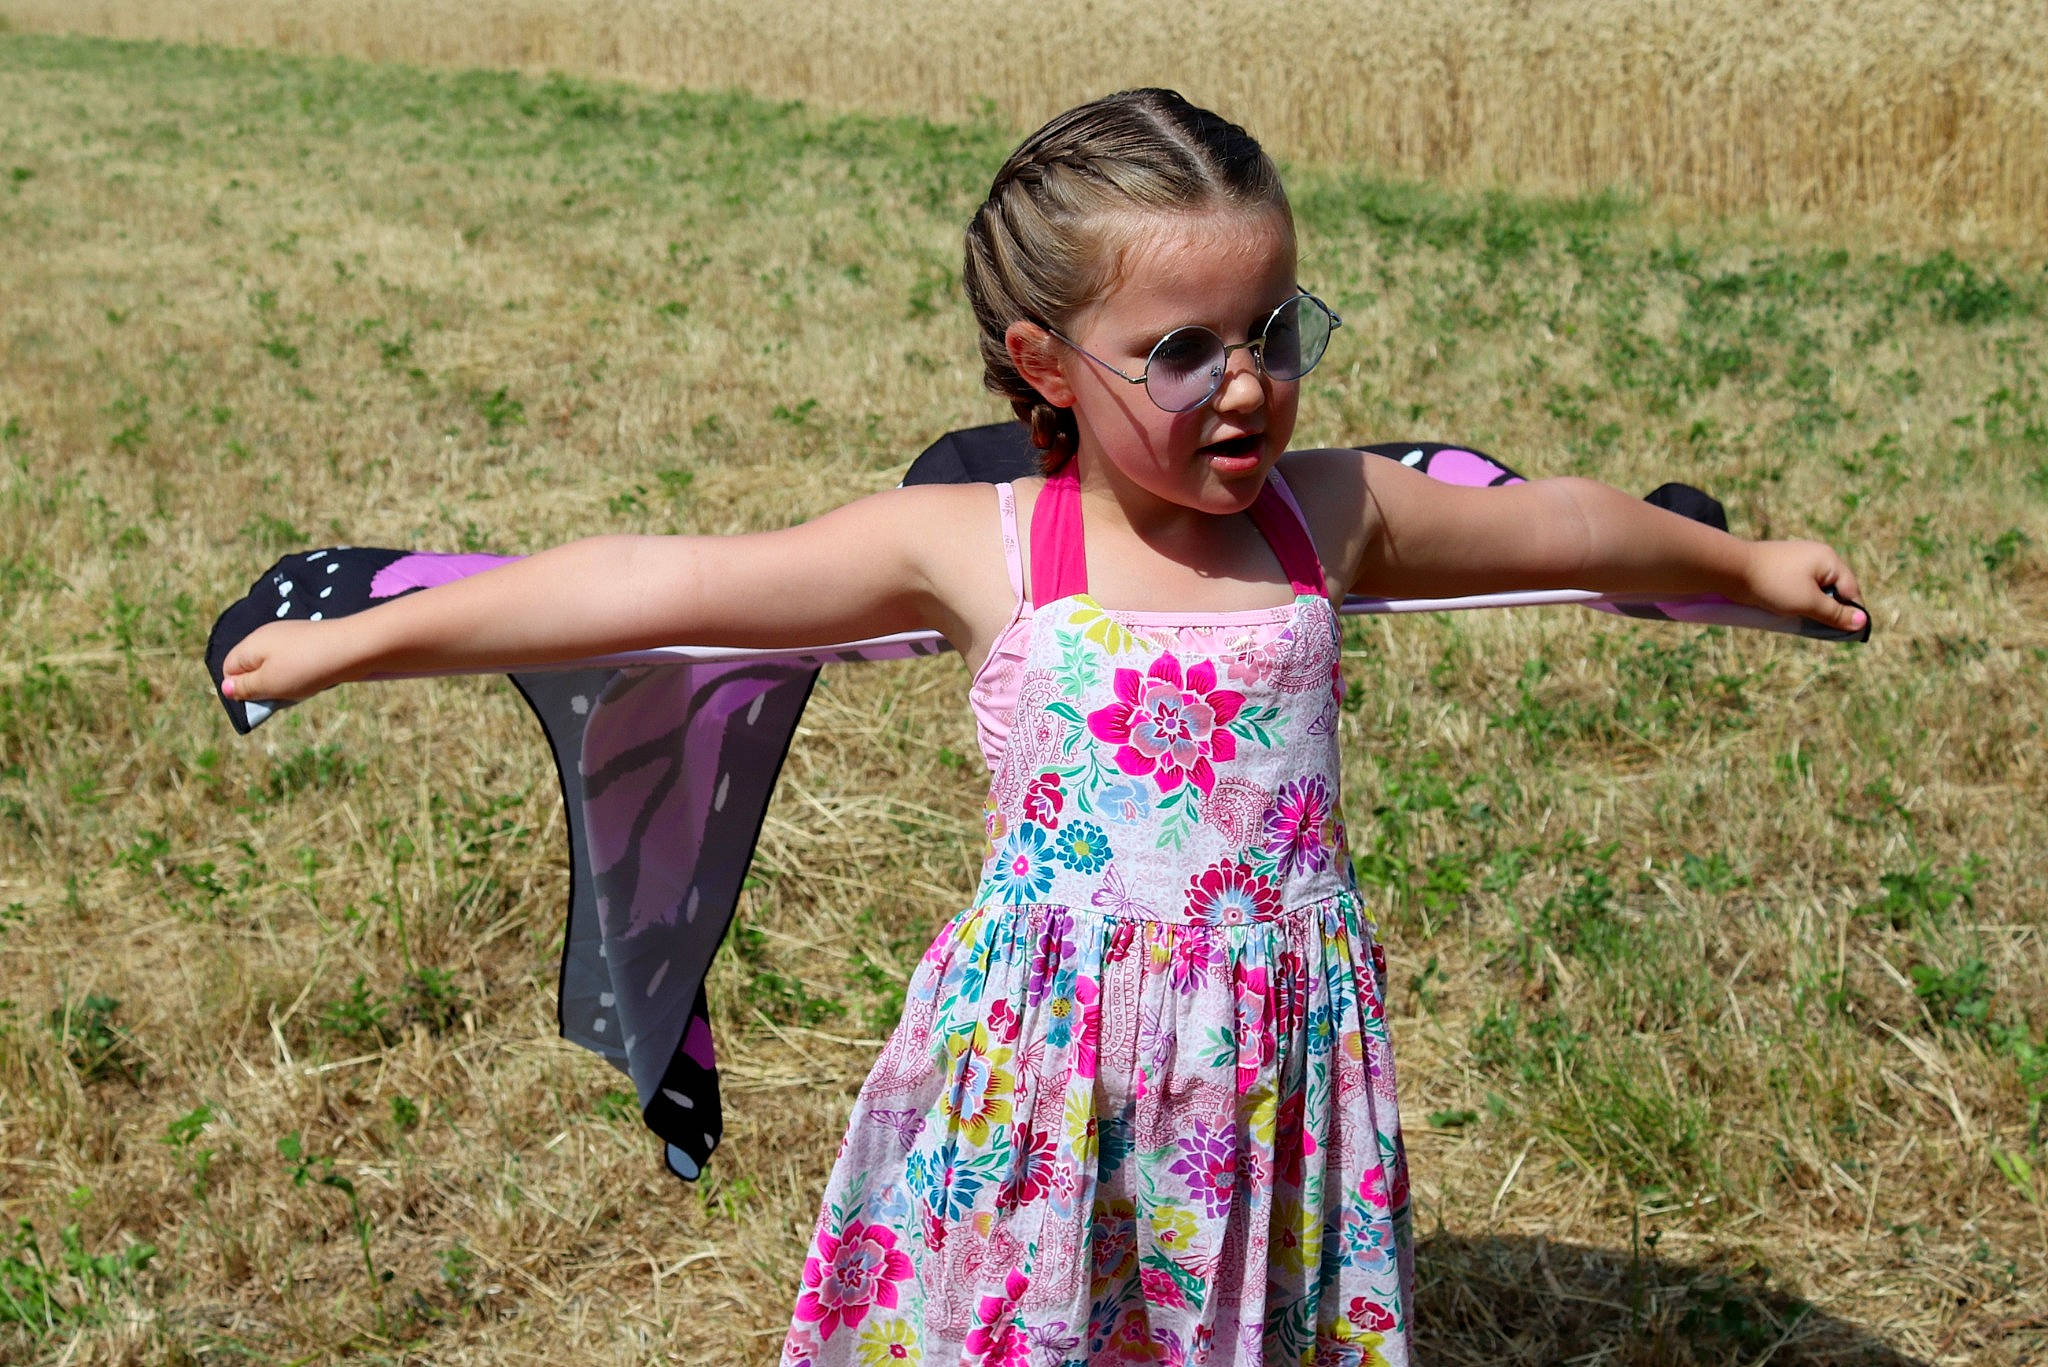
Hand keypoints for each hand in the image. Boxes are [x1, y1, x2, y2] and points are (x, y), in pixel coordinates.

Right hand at [221, 619, 364, 702]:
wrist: (351, 647)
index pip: (229, 668)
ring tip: (300, 688)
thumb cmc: (305, 668)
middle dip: (262, 685)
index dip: (238, 687)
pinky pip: (294, 661)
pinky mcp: (310, 639)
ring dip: (282, 681)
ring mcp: (289, 635)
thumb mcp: (269, 684)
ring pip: (275, 665)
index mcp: (251, 644)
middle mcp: (267, 635)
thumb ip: (245, 687)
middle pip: (252, 665)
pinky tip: (313, 679)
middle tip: (281, 696)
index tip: (259, 699)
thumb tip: (226, 688)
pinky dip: (300, 673)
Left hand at [1739, 540, 1866, 632]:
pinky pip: (1799, 585)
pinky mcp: (1782, 566)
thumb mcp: (1808, 603)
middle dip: (1830, 609)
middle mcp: (1817, 555)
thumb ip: (1835, 614)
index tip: (1842, 632)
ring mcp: (1799, 559)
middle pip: (1835, 588)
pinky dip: (1798, 599)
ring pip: (1816, 588)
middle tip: (1818, 627)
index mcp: (1829, 559)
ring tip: (1801, 618)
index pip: (1851, 590)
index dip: (1850, 612)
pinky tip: (1788, 609)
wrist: (1731, 569)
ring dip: (1812, 605)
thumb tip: (1862, 622)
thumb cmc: (1773, 585)